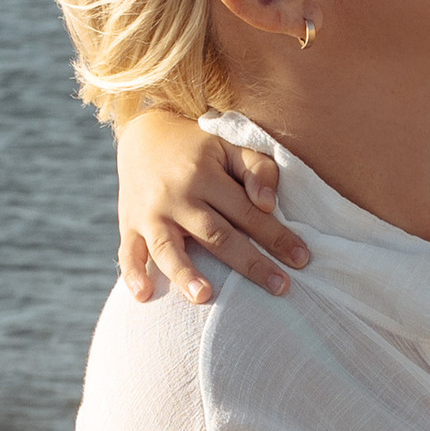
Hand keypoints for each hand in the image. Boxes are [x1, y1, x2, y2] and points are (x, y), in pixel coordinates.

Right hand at [116, 116, 310, 305]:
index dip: (276, 236)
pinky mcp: (128, 225)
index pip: (246, 212)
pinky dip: (132, 275)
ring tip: (205, 296)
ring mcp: (149, 214)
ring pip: (168, 249)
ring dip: (185, 273)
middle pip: (216, 235)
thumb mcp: (229, 146)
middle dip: (250, 263)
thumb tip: (268, 206)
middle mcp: (175, 197)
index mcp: (203, 175)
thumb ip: (257, 170)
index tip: (302, 258)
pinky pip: (127, 254)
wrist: (143, 133)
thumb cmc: (198, 147)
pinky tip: (144, 296)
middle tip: (281, 287)